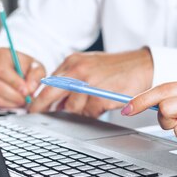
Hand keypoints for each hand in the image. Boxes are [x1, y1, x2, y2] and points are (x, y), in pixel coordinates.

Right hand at [0, 48, 45, 107]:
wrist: (18, 66)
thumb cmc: (25, 66)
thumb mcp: (36, 66)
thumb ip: (35, 76)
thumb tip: (30, 88)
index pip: (1, 70)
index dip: (14, 83)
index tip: (26, 91)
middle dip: (14, 95)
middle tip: (26, 99)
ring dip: (11, 102)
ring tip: (23, 100)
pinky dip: (7, 104)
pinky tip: (16, 101)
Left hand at [29, 48, 153, 116]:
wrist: (143, 65)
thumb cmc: (117, 68)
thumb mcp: (90, 66)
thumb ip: (72, 80)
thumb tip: (58, 102)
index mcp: (73, 61)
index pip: (49, 82)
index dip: (40, 97)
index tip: (33, 107)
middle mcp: (78, 70)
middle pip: (51, 94)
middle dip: (43, 107)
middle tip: (37, 115)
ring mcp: (89, 84)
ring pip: (71, 107)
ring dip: (78, 111)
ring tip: (92, 104)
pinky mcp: (100, 97)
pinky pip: (89, 113)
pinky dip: (93, 113)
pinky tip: (102, 105)